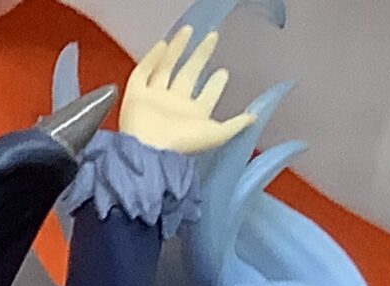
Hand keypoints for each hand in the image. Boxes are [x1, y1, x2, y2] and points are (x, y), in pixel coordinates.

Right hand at [119, 28, 254, 155]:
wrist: (149, 151)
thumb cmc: (182, 145)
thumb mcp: (216, 135)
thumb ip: (235, 125)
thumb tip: (254, 117)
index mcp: (192, 116)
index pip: (206, 96)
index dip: (215, 84)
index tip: (224, 72)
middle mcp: (173, 106)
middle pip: (188, 75)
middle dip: (200, 57)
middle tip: (212, 38)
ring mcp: (153, 100)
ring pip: (165, 69)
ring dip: (177, 50)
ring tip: (188, 31)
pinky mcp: (135, 96)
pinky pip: (142, 74)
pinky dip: (151, 59)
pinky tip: (162, 45)